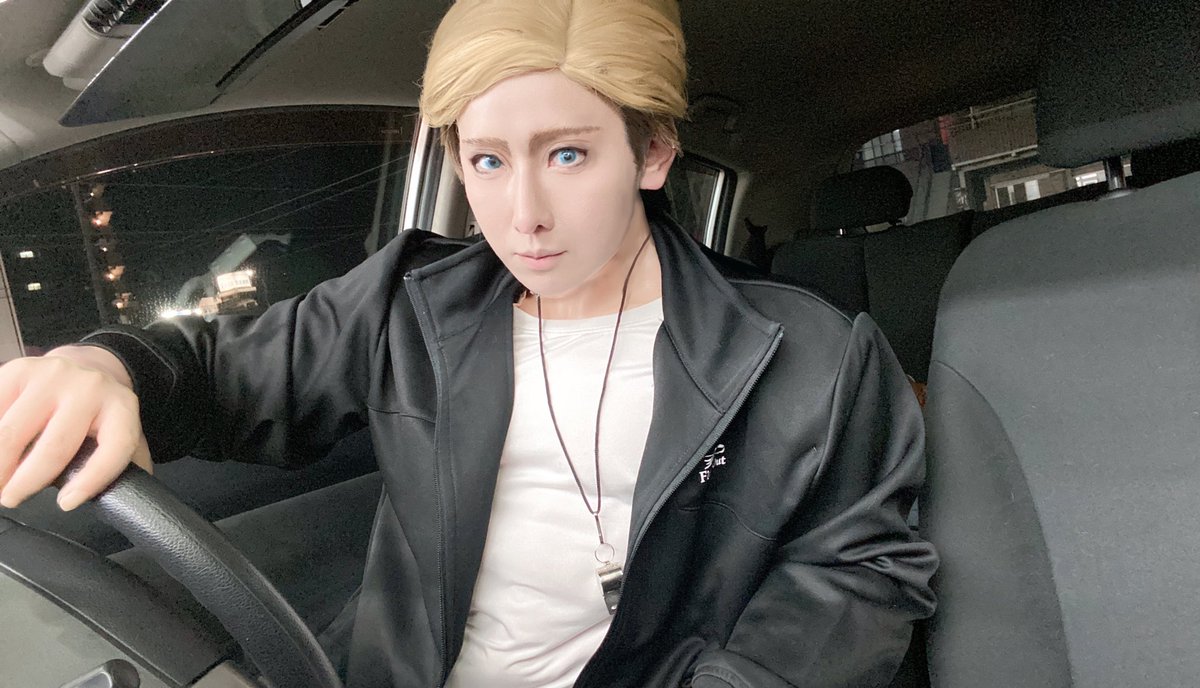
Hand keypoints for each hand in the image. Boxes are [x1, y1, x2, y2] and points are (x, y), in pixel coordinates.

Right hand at [0, 346, 150, 511]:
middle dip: (27, 481)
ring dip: (0, 463)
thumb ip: (125, 466)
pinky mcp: (18, 371)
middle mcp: (89, 388)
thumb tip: (124, 503)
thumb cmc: (99, 415)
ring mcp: (52, 376)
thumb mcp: (121, 434)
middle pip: (54, 446)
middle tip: (11, 499)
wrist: (83, 368)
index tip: (67, 503)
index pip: (114, 448)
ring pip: (13, 431)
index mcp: (122, 408)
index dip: (92, 480)